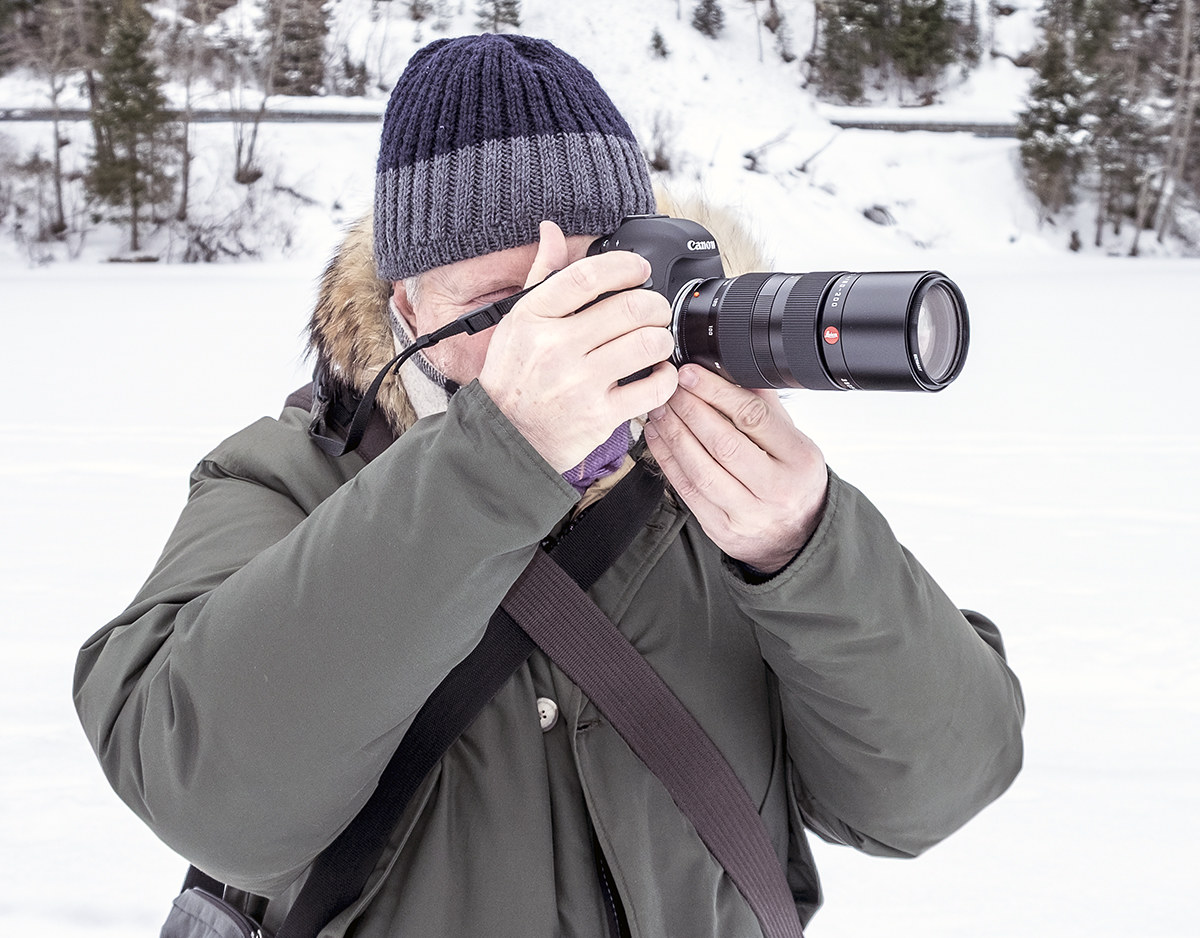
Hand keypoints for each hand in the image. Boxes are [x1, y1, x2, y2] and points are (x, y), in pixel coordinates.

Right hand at [479, 222, 678, 471]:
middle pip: (630, 308)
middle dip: (655, 305)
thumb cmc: (513, 377)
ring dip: (662, 338)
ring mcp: (579, 384)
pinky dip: (666, 377)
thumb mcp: (517, 321)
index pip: (588, 276)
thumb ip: (542, 276)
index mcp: (534, 317)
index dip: (625, 266)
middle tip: (655, 311)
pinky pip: (653, 388)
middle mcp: (555, 348)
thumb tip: (552, 231)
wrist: (505, 437)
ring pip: (648, 344)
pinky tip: (658, 373)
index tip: (639, 269)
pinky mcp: (599, 416)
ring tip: (656, 341)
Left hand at [643, 365, 827, 573]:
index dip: (717, 392)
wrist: (796, 536)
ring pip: (701, 469)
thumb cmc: (791, 480)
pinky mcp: (722, 528)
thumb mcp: (792, 441)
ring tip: (659, 409)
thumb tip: (728, 368)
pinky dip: (668, 460)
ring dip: (674, 434)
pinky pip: (687, 491)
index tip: (690, 374)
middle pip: (724, 443)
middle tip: (668, 388)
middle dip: (690, 410)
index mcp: (798, 458)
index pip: (754, 417)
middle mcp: (776, 488)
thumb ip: (764, 406)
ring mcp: (748, 513)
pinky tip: (657, 438)